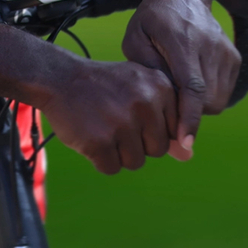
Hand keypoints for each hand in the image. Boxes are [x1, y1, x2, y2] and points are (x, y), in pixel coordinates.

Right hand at [37, 58, 176, 174]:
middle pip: (157, 150)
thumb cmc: (105, 87)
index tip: (132, 112)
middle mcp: (145, 103)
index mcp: (161, 86)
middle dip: (137, 143)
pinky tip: (90, 135)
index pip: (173, 132)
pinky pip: (111, 168)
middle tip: (115, 120)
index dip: (151, 128)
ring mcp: (122, 123)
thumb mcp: (140, 91)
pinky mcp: (99, 142)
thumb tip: (188, 157)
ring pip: (136, 162)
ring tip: (102, 126)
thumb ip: (166, 121)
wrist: (60, 78)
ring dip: (118, 152)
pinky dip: (100, 158)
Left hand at [121, 0, 239, 159]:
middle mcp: (210, 46)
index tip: (185, 142)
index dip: (190, 117)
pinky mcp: (234, 57)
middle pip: (208, 100)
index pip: (193, 87)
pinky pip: (225, 92)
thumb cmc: (152, 19)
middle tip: (167, 109)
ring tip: (178, 91)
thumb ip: (148, 72)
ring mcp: (226, 52)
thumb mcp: (135, 39)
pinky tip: (191, 83)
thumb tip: (160, 108)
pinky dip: (209, 96)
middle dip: (188, 114)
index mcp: (182, 41)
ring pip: (218, 100)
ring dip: (199, 106)